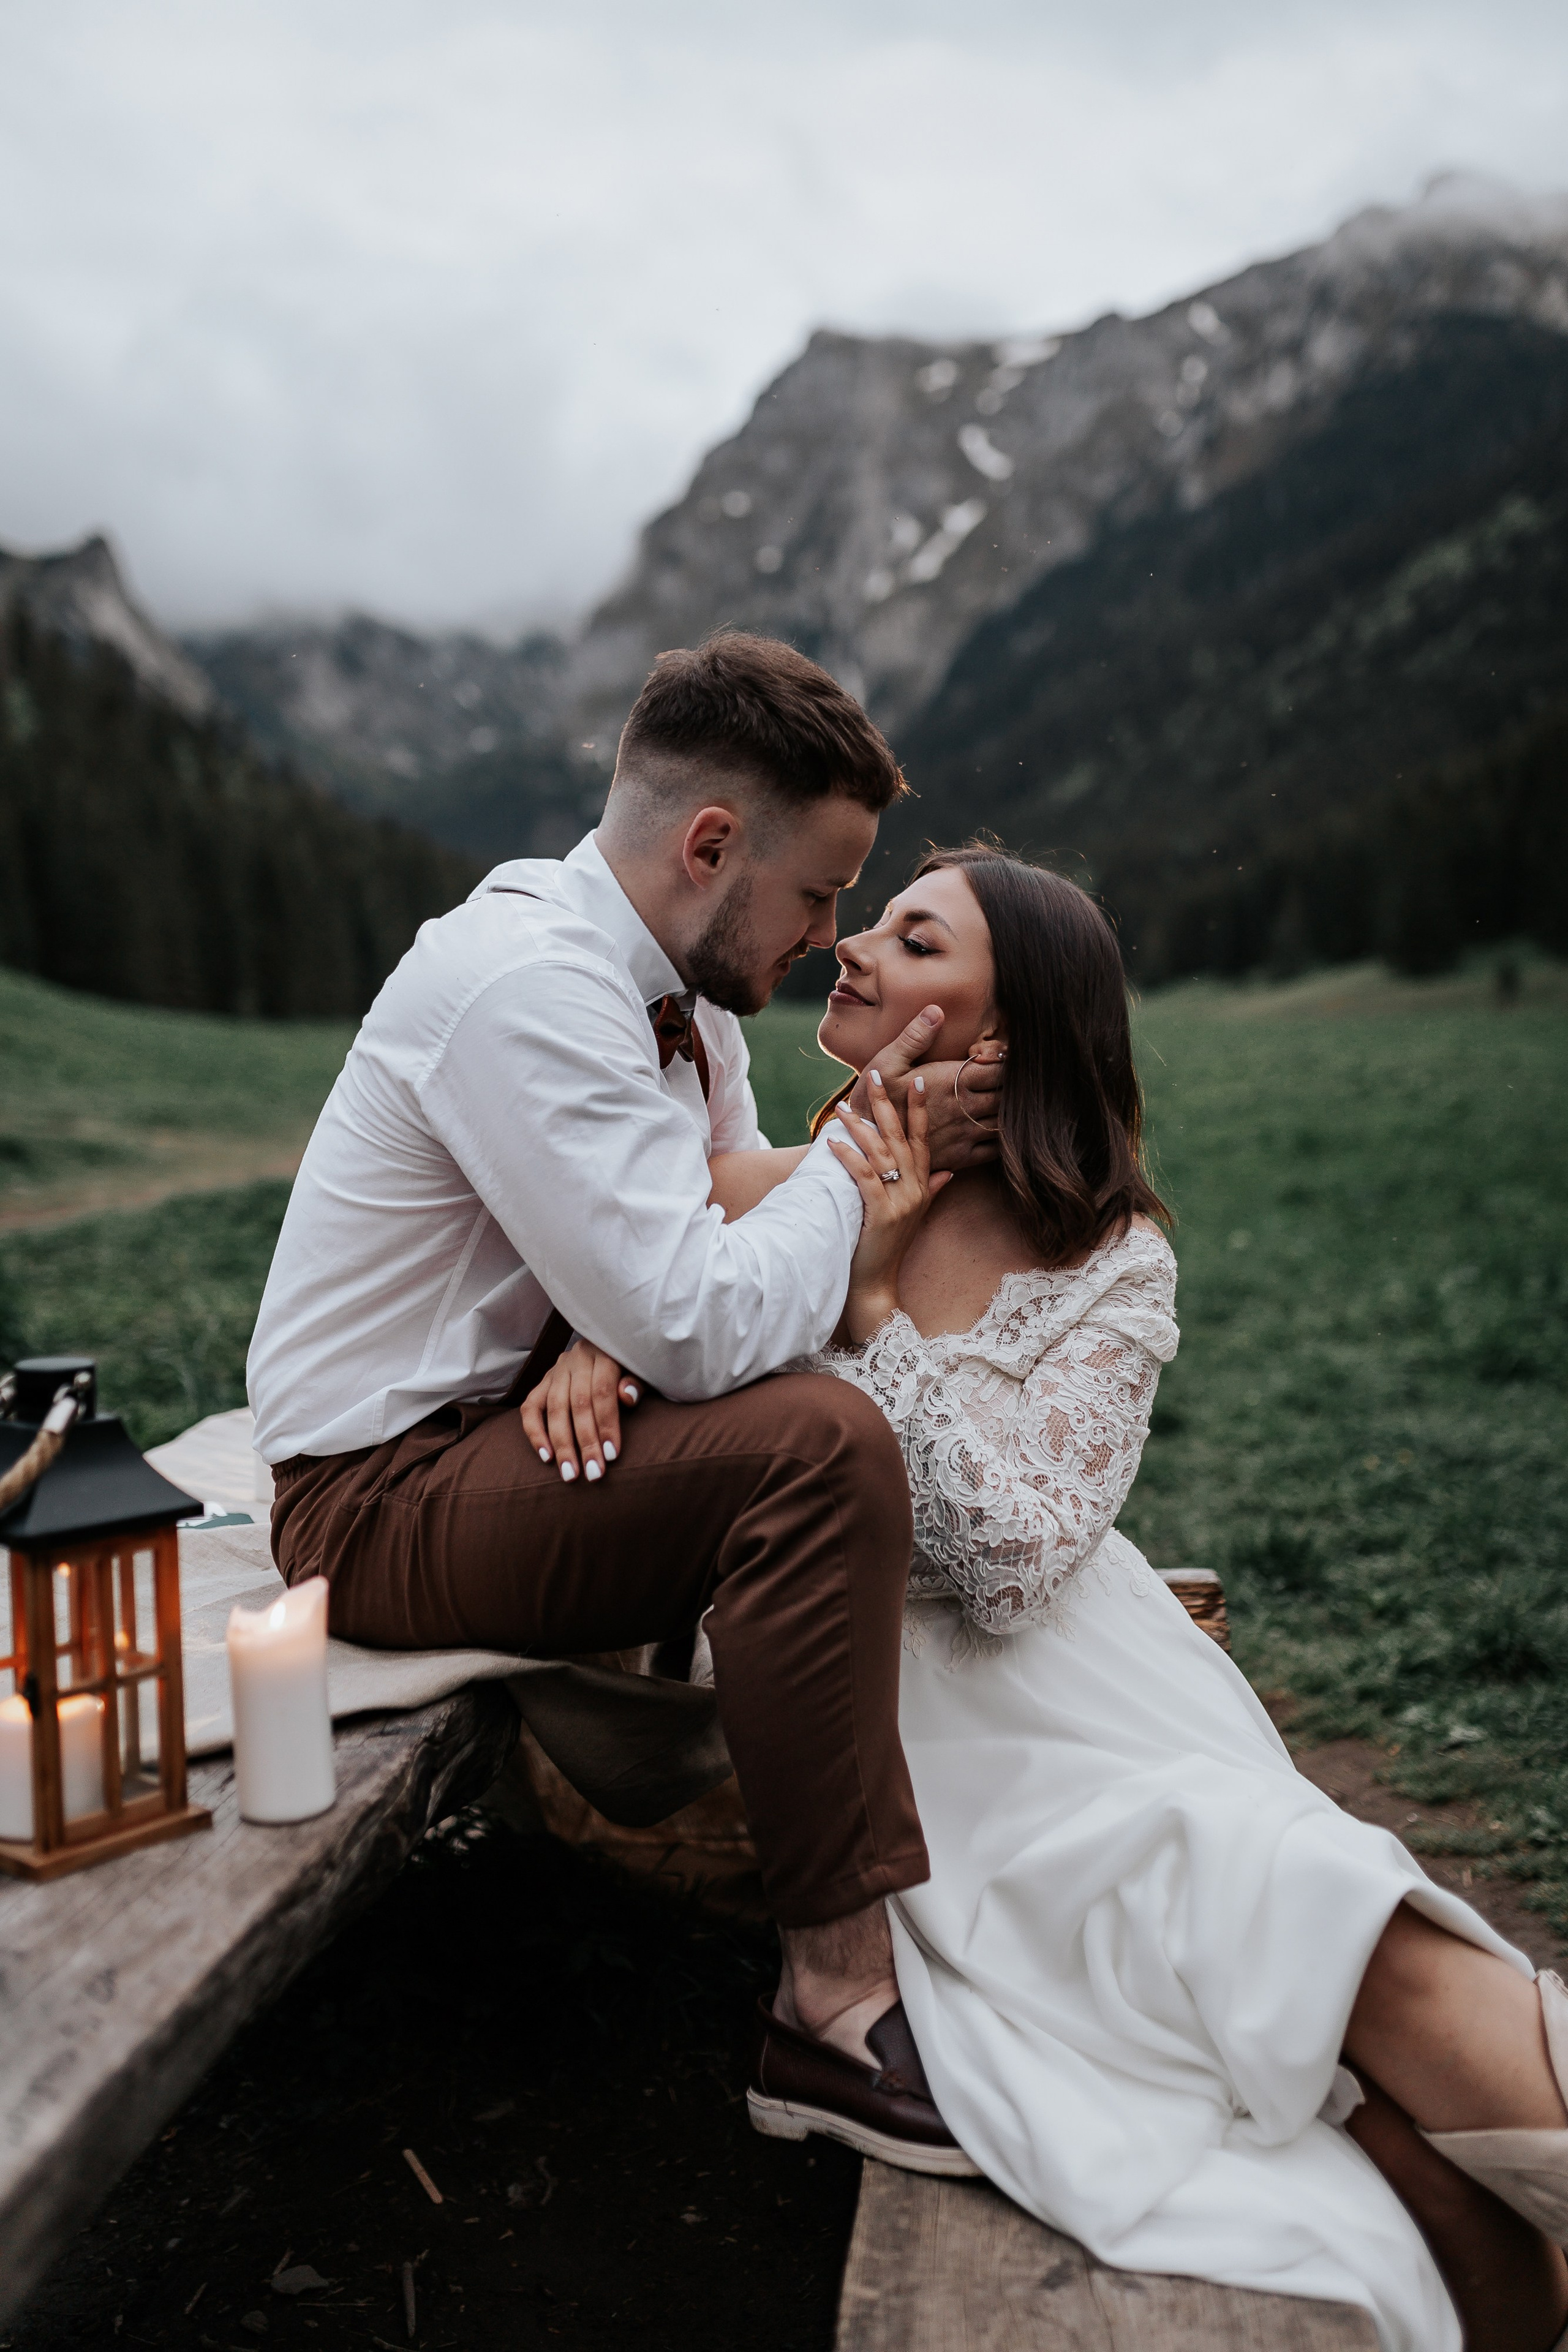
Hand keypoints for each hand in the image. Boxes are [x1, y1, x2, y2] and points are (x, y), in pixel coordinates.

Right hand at [519, 1339, 641, 1483]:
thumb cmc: (631, 1367)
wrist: (609, 1347)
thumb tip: (627, 1397)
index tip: (611, 1455)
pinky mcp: (542, 1381)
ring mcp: (557, 1370)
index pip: (602, 1392)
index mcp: (603, 1353)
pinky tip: (546, 1457)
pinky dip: (535, 1433)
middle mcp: (576, 1359)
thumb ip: (637, 1382)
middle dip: (585, 1442)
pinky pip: (531, 1407)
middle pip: (578, 1403)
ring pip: (554, 1408)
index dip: (606, 1424)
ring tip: (570, 1473)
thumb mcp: (642, 1370)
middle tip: (593, 1473)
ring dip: (562, 1444)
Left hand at [825, 1069, 951, 1343]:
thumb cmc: (888, 1248)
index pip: (923, 1140)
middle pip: (902, 1138)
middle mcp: (916, 1190)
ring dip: (860, 1127)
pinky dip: (849, 1158)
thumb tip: (947, 1170)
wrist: (877, 1285)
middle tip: (873, 1075)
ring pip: (882, 1154)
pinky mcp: (882, 1214)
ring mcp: (901, 1202)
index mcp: (923, 1186)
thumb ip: (932, 1190)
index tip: (916, 1081)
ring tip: (841, 1107)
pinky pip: (866, 1177)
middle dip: (887, 1105)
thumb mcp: (913, 1215)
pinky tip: (833, 1143)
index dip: (919, 1111)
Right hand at [845, 1005, 1001, 1172]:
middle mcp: (965, 1108)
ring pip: (1004, 1120)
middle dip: (1011, 1085)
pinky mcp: (961, 1156)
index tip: (997, 1058)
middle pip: (1007, 1094)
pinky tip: (995, 1127)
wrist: (866, 1145)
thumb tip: (936, 1011)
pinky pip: (995, 1148)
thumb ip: (915, 1036)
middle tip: (1005, 1078)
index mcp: (952, 1081)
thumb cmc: (875, 1099)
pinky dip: (1002, 1137)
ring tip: (1004, 1101)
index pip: (999, 1068)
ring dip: (1008, 1110)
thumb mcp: (887, 1062)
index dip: (1005, 1061)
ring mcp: (965, 1134)